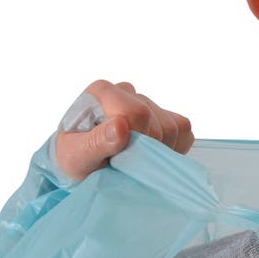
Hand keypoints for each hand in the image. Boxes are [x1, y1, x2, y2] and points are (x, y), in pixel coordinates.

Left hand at [55, 80, 194, 180]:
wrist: (82, 166)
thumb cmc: (74, 159)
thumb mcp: (76, 156)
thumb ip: (96, 142)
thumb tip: (121, 126)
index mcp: (103, 91)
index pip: (139, 113)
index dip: (136, 140)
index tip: (119, 156)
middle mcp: (127, 91)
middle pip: (159, 122)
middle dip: (148, 149)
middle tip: (125, 161)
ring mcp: (147, 101)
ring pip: (176, 127)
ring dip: (160, 151)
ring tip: (135, 159)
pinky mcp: (164, 114)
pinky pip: (185, 130)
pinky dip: (174, 149)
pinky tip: (149, 154)